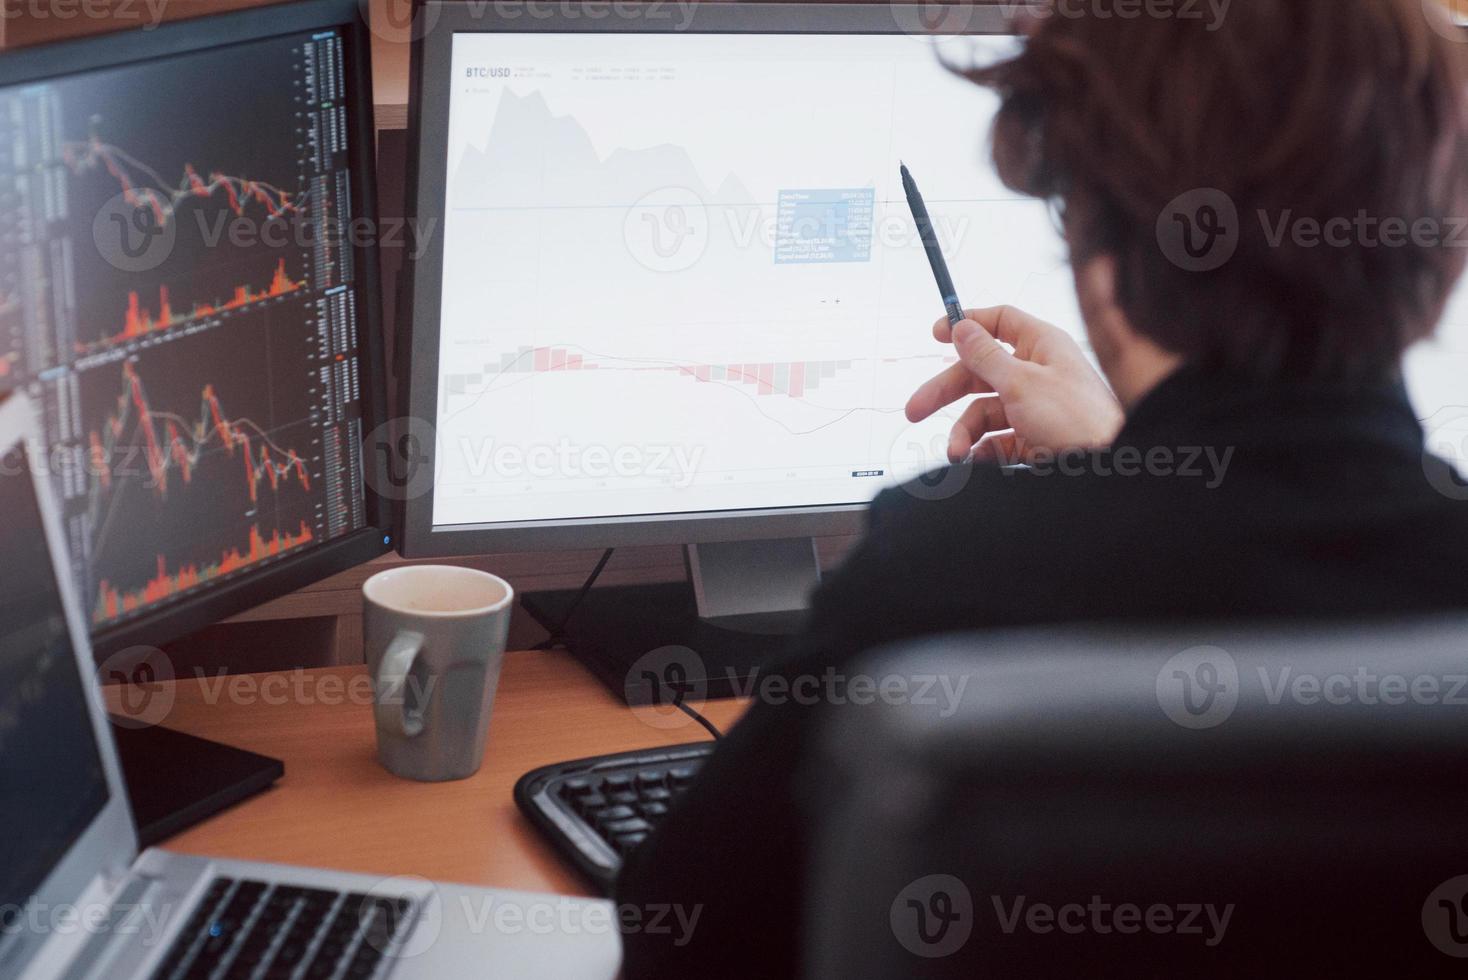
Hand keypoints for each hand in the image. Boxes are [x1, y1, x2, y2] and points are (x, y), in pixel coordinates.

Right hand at [905, 306, 1122, 463]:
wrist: (1111, 467)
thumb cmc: (1078, 420)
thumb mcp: (1021, 383)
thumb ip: (985, 356)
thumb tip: (961, 328)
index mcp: (1041, 346)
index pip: (999, 322)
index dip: (966, 326)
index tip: (936, 334)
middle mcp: (1038, 373)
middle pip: (980, 372)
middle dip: (946, 392)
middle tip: (915, 409)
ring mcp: (1037, 407)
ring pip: (986, 412)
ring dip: (965, 432)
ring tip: (957, 452)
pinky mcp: (1037, 438)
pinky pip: (999, 440)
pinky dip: (983, 450)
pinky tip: (975, 460)